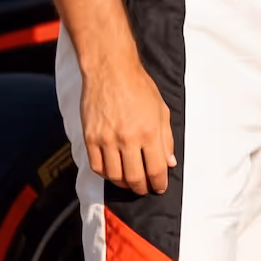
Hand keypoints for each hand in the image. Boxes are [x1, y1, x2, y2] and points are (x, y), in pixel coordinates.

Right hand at [80, 53, 175, 194]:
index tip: (159, 187)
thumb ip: (166, 139)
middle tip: (145, 188)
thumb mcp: (161, 110)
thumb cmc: (139, 87)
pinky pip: (97, 166)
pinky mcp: (90, 138)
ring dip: (124, 184)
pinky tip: (113, 172)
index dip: (159, 183)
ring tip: (130, 182)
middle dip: (142, 188)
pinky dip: (106, 175)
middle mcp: (128, 139)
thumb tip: (169, 162)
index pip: (155, 169)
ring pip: (114, 176)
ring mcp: (106, 140)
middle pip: (135, 178)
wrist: (111, 71)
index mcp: (149, 132)